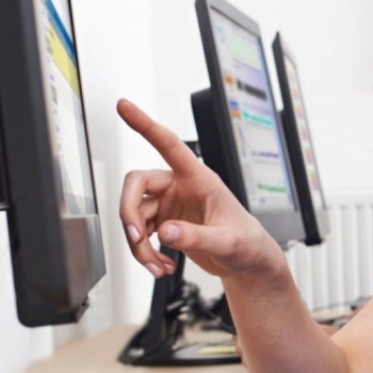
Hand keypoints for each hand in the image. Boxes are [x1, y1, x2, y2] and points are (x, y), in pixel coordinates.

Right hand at [116, 99, 284, 280]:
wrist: (248, 262)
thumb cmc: (247, 243)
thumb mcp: (227, 242)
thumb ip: (197, 237)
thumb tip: (167, 232)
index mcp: (199, 178)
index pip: (169, 144)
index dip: (145, 124)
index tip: (124, 106)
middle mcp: (180, 187)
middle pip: (136, 184)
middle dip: (129, 212)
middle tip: (136, 238)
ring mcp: (170, 205)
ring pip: (135, 216)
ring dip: (138, 244)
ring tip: (157, 266)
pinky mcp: (165, 223)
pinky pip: (140, 234)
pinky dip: (144, 252)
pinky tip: (161, 266)